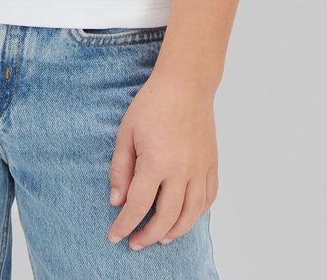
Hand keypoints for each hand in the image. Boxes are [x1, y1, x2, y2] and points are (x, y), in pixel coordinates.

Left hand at [106, 72, 218, 250]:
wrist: (186, 84)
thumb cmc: (152, 104)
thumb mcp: (126, 132)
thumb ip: (121, 168)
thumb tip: (118, 200)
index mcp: (156, 161)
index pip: (138, 205)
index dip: (125, 225)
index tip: (114, 236)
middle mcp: (182, 170)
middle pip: (166, 217)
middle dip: (148, 235)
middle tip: (135, 243)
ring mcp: (200, 169)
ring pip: (191, 214)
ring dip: (175, 231)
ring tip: (160, 237)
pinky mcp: (212, 164)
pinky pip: (208, 198)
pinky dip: (197, 214)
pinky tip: (185, 217)